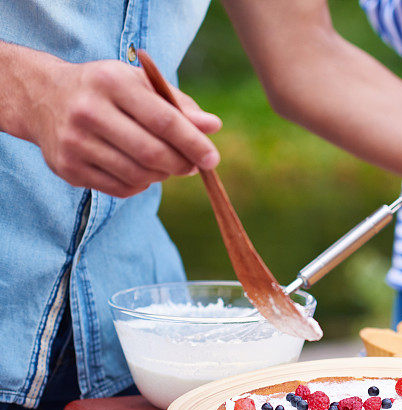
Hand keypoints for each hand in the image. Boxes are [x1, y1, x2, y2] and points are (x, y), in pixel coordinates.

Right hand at [30, 59, 221, 196]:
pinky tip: (140, 170)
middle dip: (181, 164)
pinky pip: (121, 188)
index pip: (163, 120)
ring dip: (162, 175)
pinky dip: (141, 184)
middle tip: (194, 165)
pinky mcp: (67, 169)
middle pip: (151, 153)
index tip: (212, 158)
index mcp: (111, 83)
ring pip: (138, 175)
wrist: (42, 97)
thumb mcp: (139, 83)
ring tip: (166, 164)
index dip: (193, 143)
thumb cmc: (106, 89)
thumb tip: (213, 127)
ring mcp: (74, 143)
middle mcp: (88, 112)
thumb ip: (178, 104)